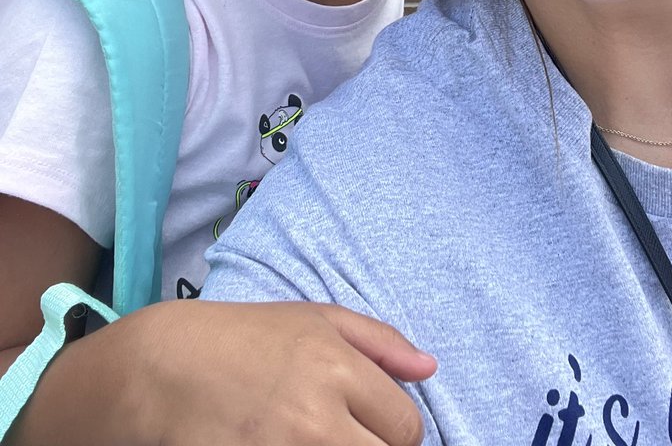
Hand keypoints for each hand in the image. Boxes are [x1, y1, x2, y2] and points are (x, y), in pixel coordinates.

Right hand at [132, 300, 435, 445]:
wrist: (161, 368)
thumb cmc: (243, 337)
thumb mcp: (315, 318)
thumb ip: (380, 342)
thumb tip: (430, 368)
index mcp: (337, 368)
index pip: (406, 428)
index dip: (398, 434)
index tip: (376, 429)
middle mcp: (316, 416)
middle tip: (346, 438)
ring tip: (320, 442)